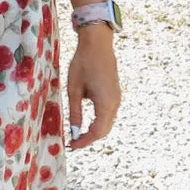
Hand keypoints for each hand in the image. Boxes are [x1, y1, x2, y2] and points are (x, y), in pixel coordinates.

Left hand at [67, 23, 121, 148]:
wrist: (98, 44)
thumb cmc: (83, 64)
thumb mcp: (74, 90)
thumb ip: (75, 112)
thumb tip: (74, 131)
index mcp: (105, 103)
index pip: (97, 132)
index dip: (85, 141)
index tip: (72, 145)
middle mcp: (115, 103)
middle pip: (105, 130)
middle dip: (90, 138)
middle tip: (73, 142)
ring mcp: (117, 98)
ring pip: (108, 123)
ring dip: (94, 131)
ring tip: (78, 134)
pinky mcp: (115, 94)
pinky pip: (109, 114)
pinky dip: (99, 122)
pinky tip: (87, 122)